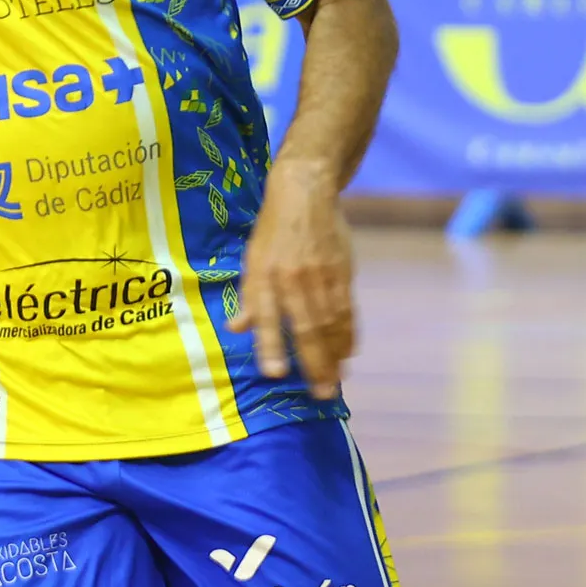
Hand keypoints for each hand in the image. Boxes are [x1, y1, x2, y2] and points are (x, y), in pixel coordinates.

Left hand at [227, 158, 357, 398]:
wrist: (306, 192)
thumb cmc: (272, 230)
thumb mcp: (251, 258)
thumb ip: (249, 295)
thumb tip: (236, 328)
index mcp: (264, 275)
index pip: (265, 316)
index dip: (270, 345)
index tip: (276, 374)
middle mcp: (292, 278)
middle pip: (305, 327)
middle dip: (313, 363)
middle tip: (321, 394)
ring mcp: (320, 276)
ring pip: (330, 323)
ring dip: (334, 356)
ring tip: (335, 382)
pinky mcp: (342, 271)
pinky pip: (346, 310)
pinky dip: (348, 334)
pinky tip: (349, 354)